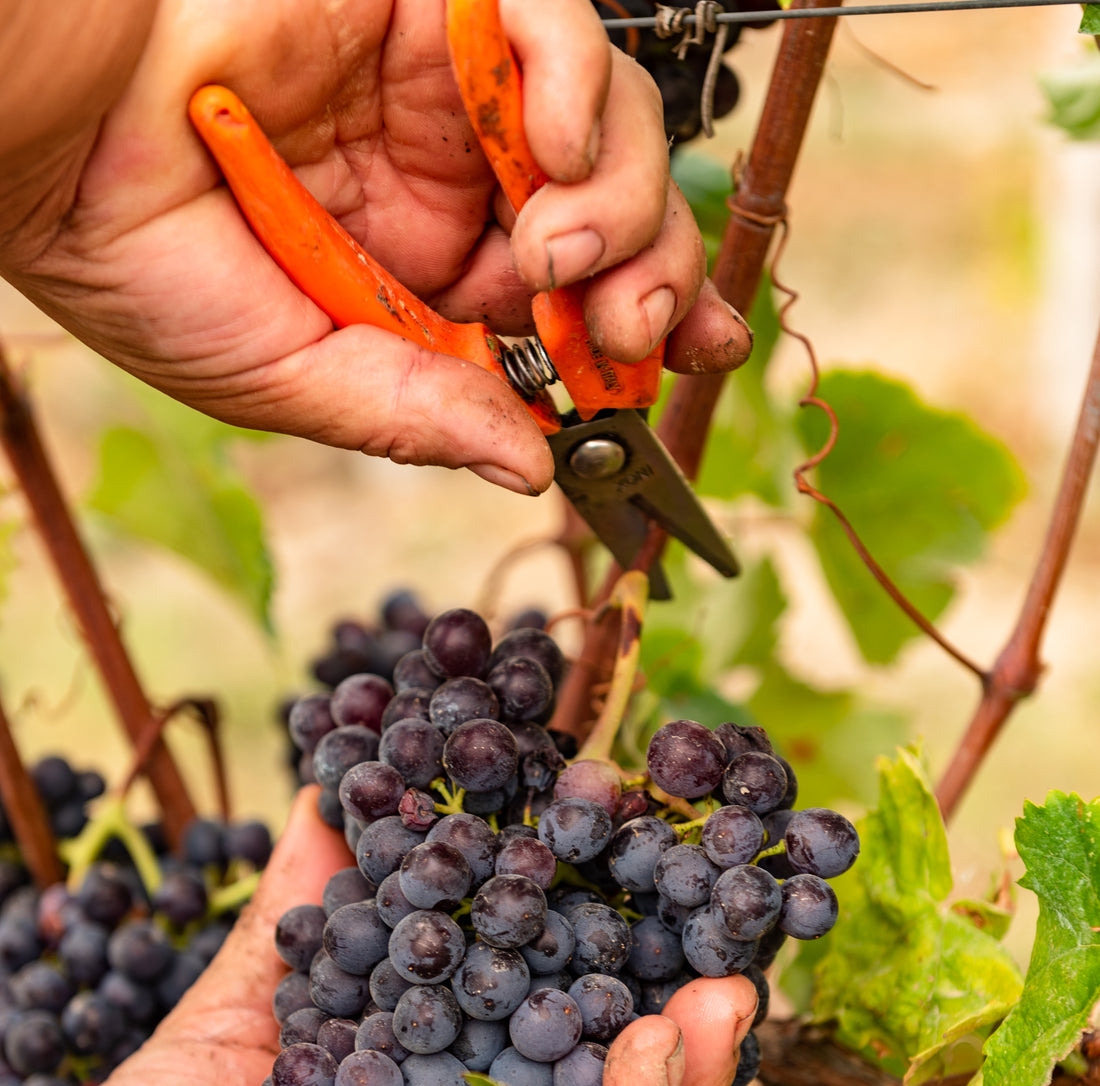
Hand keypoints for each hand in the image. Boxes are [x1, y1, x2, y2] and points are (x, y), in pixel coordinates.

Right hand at [0, 0, 749, 496]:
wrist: (53, 141)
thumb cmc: (141, 264)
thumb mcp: (289, 377)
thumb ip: (413, 415)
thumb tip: (529, 466)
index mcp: (424, 281)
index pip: (572, 304)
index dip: (647, 327)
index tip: (693, 361)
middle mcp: (449, 185)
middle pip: (616, 216)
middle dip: (652, 276)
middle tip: (634, 326)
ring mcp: (442, 92)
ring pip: (606, 124)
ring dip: (621, 195)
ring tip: (563, 247)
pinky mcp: (425, 4)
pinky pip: (544, 18)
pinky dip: (576, 79)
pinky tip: (557, 146)